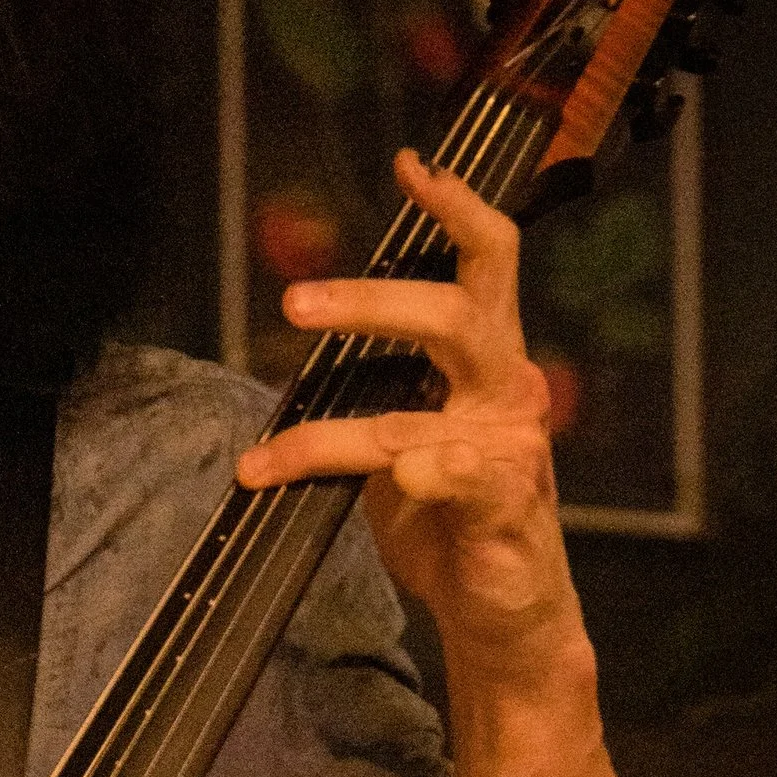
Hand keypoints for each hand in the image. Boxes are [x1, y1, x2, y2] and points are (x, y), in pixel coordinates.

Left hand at [233, 149, 582, 688]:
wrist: (504, 611)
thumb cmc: (449, 520)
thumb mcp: (399, 438)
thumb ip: (367, 389)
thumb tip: (293, 349)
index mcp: (486, 362)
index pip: (487, 262)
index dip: (455, 208)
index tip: (411, 165)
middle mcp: (507, 390)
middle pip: (455, 315)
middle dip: (371, 301)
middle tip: (294, 306)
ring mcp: (511, 448)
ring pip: (411, 417)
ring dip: (325, 435)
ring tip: (266, 457)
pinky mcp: (506, 506)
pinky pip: (460, 476)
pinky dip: (425, 474)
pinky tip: (404, 481)